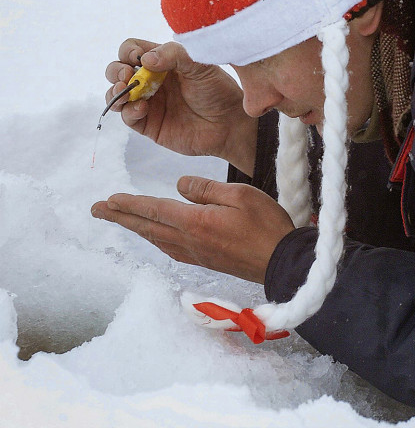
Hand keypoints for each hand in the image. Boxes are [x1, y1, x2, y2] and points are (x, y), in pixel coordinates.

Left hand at [91, 177, 294, 283]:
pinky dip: (154, 239)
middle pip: (147, 227)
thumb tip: (179, 186)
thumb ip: (205, 189)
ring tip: (119, 220)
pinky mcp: (205, 261)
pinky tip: (154, 237)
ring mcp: (196, 254)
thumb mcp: (239, 195)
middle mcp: (189, 241)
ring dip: (135, 228)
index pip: (154, 209)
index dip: (129, 204)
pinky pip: (170, 248)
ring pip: (156, 239)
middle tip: (97, 210)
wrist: (282, 263)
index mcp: (195, 222)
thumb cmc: (265, 225)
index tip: (107, 200)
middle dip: (120, 217)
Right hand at [105, 39, 257, 175]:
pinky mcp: (150, 125)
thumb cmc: (218, 91)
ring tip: (125, 91)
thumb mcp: (201, 65)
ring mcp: (149, 103)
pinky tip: (142, 108)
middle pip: (117, 70)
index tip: (138, 58)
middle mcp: (151, 81)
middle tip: (127, 75)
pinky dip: (128, 111)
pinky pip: (128, 117)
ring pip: (117, 95)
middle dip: (115, 71)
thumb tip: (144, 59)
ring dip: (114, 91)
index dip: (129, 51)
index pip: (132, 49)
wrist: (230, 124)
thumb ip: (175, 55)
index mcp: (162, 62)